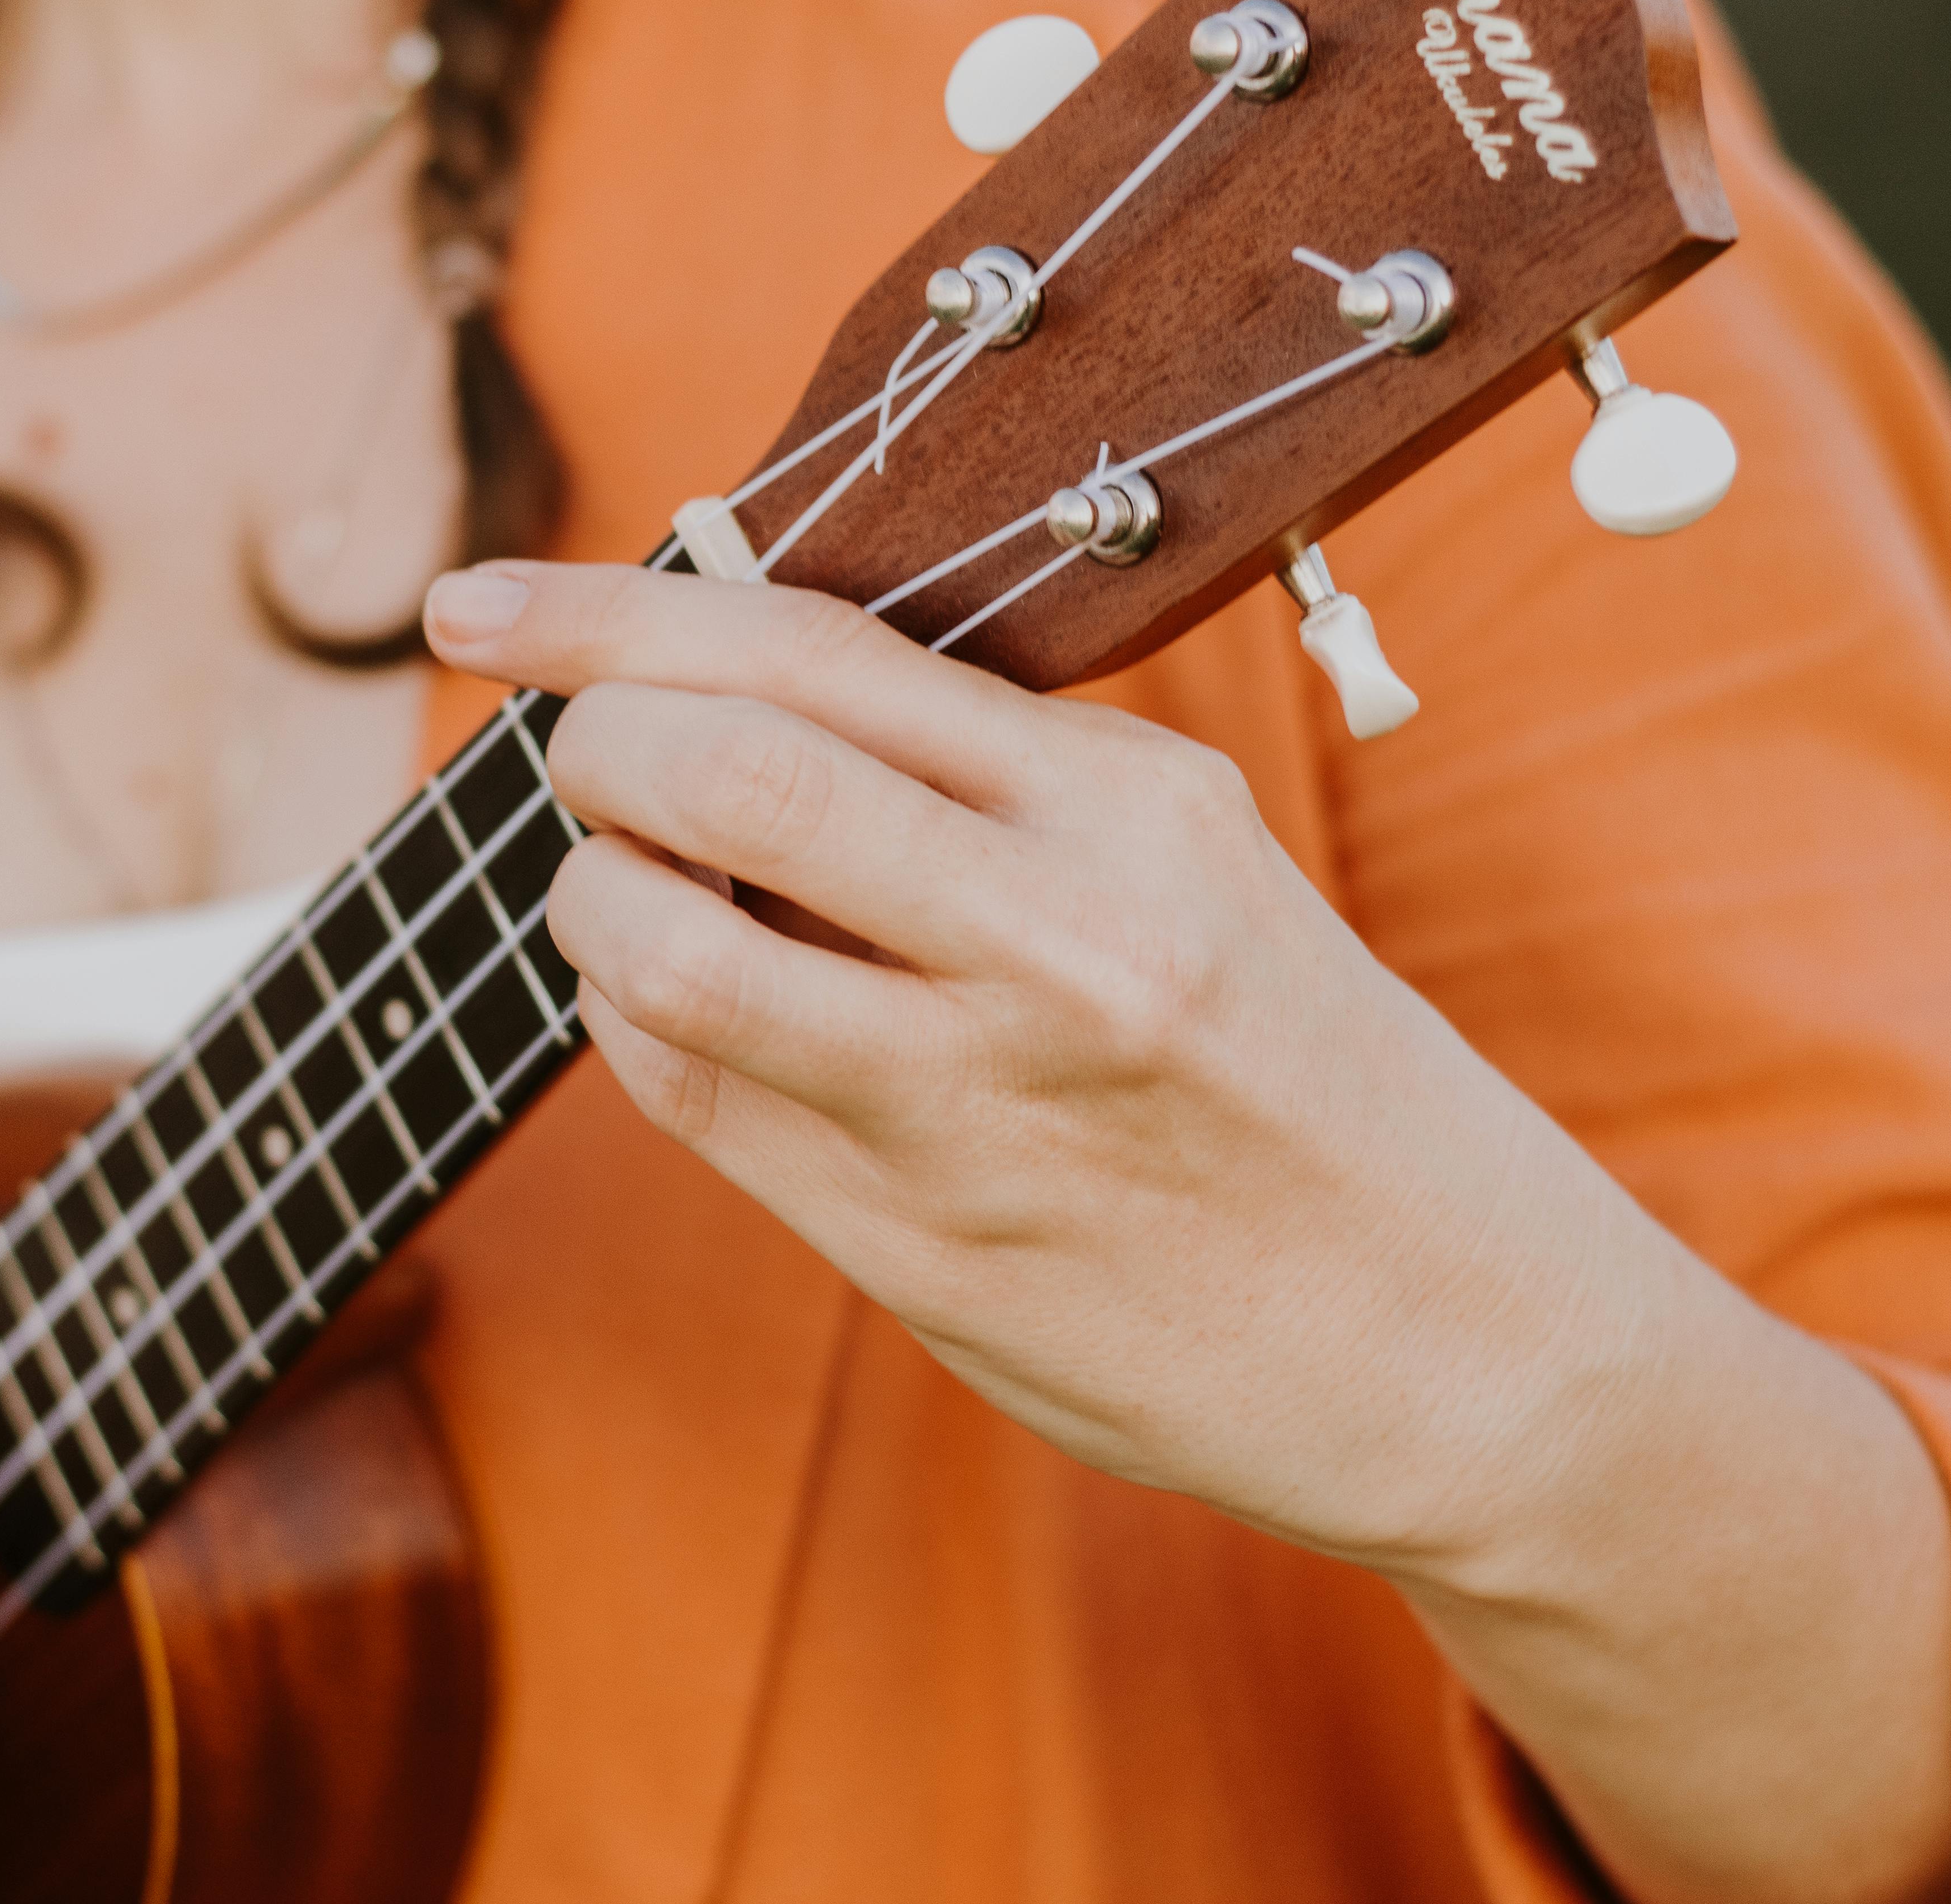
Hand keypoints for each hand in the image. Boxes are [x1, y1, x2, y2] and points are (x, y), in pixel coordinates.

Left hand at [425, 560, 1950, 1903]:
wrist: (1473, 1344)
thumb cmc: (1308, 1082)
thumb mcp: (1191, 868)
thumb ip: (982, 785)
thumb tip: (728, 698)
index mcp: (1131, 805)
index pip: (807, 649)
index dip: (602, 612)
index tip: (477, 606)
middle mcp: (1060, 936)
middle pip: (713, 774)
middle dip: (587, 748)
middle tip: (576, 762)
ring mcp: (983, 1102)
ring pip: (666, 950)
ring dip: (592, 901)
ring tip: (627, 893)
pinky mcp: (923, 1247)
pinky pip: (694, 1099)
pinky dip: (636, 1029)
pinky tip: (677, 1011)